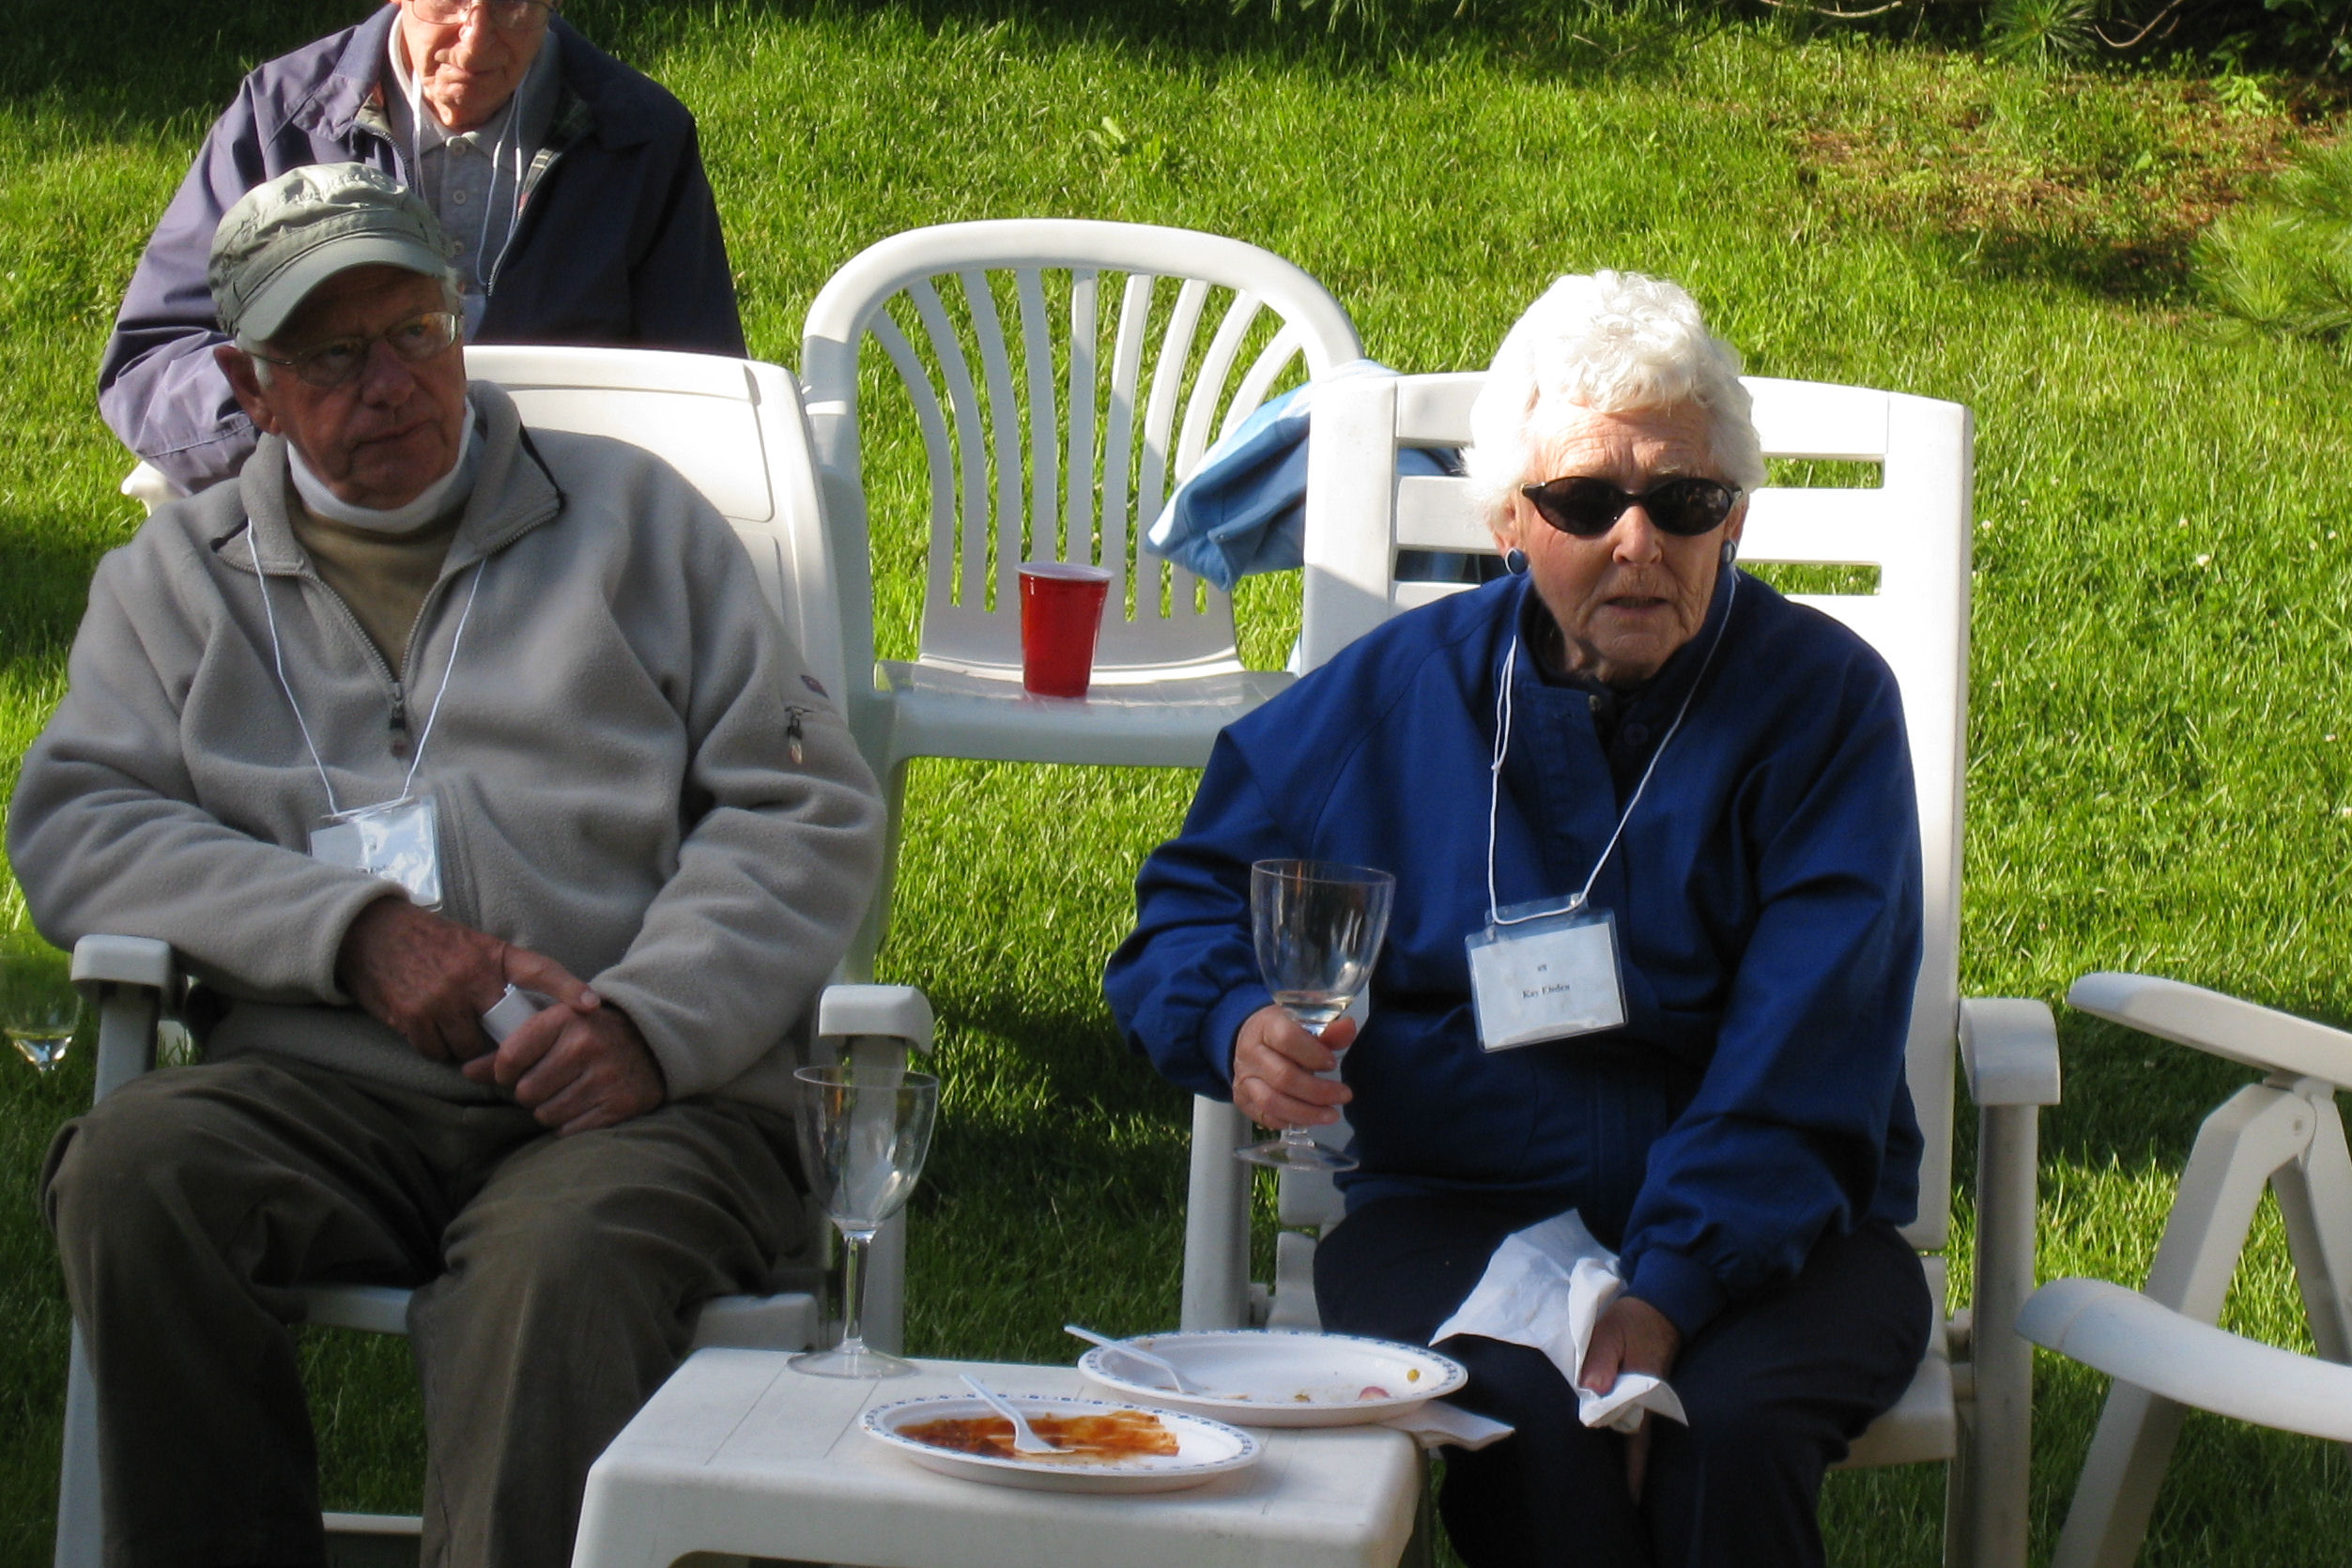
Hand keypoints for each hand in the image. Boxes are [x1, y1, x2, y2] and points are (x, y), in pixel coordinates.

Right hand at [337, 896, 595, 1064]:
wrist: (370, 933)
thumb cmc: (428, 941)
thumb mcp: (470, 944)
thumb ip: (498, 972)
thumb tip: (531, 1007)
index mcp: (491, 954)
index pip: (539, 970)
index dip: (568, 987)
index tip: (591, 1006)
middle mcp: (470, 976)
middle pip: (507, 1028)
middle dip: (507, 1041)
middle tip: (503, 1044)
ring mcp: (441, 998)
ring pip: (470, 1047)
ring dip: (466, 1047)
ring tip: (456, 1029)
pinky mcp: (413, 1017)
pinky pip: (437, 1051)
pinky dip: (437, 1048)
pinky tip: (430, 1030)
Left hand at [461, 996, 666, 1134]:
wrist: (651, 1043)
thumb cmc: (589, 1034)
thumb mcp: (553, 1027)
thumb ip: (510, 1049)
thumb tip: (467, 1072)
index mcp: (566, 1019)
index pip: (510, 1056)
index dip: (503, 1071)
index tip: (513, 1071)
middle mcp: (586, 1046)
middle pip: (525, 1091)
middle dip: (529, 1092)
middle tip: (547, 1081)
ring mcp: (605, 1077)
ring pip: (545, 1114)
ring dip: (549, 1109)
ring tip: (566, 1092)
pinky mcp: (618, 1105)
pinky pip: (569, 1130)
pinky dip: (569, 1124)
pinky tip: (582, 1105)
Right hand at [1230, 1005, 1357, 1131]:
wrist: (1249, 1040)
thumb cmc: (1281, 1033)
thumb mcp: (1303, 1024)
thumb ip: (1328, 1031)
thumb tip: (1349, 1028)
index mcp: (1265, 1026)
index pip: (1287, 1039)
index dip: (1313, 1054)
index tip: (1333, 1063)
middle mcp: (1250, 1053)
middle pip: (1283, 1077)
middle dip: (1318, 1091)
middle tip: (1343, 1095)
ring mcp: (1244, 1079)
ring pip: (1272, 1101)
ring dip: (1306, 1113)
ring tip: (1332, 1114)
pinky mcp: (1243, 1100)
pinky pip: (1266, 1117)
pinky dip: (1290, 1121)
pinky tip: (1310, 1119)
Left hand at [1578, 1294, 1682, 1501]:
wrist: (1663, 1302)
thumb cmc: (1633, 1319)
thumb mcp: (1609, 1332)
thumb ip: (1599, 1360)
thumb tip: (1591, 1389)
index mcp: (1642, 1393)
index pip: (1637, 1443)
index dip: (1633, 1475)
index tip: (1630, 1504)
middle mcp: (1648, 1402)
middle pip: (1635, 1445)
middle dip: (1625, 1473)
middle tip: (1608, 1503)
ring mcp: (1648, 1397)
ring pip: (1632, 1433)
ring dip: (1621, 1454)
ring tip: (1606, 1483)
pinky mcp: (1644, 1388)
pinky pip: (1632, 1418)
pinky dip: (1620, 1432)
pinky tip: (1607, 1443)